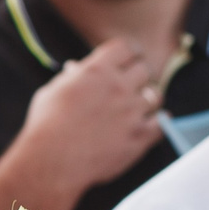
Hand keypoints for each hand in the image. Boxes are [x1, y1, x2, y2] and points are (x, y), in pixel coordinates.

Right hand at [13, 39, 164, 193]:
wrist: (52, 161)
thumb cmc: (46, 127)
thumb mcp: (51, 92)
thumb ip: (70, 78)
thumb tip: (75, 70)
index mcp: (97, 71)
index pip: (125, 48)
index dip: (128, 53)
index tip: (129, 59)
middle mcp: (119, 86)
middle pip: (144, 69)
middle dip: (138, 75)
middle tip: (132, 84)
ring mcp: (132, 111)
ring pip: (156, 95)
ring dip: (147, 99)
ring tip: (138, 106)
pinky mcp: (140, 136)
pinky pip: (162, 124)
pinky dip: (159, 122)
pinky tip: (154, 122)